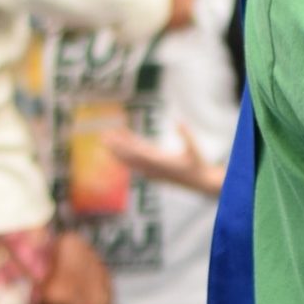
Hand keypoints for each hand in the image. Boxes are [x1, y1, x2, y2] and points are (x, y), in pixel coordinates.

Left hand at [105, 125, 224, 197]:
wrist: (201, 183)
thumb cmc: (198, 165)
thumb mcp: (195, 149)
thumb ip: (186, 134)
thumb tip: (179, 120)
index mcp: (161, 162)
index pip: (138, 153)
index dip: (124, 144)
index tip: (114, 138)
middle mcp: (154, 168)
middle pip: (130, 158)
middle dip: (116, 148)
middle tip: (102, 137)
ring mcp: (153, 171)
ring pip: (131, 161)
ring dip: (118, 152)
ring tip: (106, 142)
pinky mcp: (155, 171)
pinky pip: (137, 163)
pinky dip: (128, 155)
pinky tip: (123, 148)